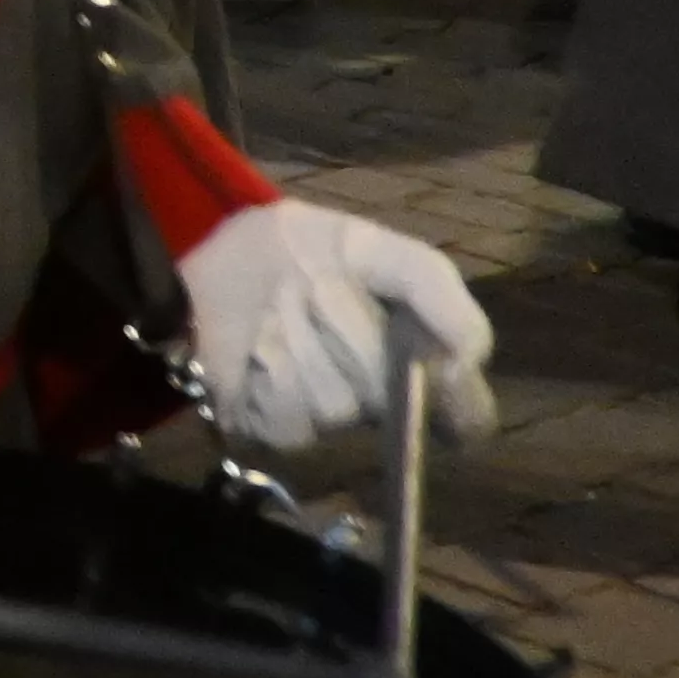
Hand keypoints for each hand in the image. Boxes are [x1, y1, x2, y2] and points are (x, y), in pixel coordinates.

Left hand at [177, 201, 498, 451]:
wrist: (211, 251)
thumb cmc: (297, 251)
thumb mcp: (370, 246)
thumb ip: (432, 286)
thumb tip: (467, 358)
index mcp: (414, 358)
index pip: (466, 412)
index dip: (462, 403)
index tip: (444, 370)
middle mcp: (377, 398)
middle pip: (390, 392)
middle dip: (351, 328)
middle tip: (317, 290)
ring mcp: (326, 420)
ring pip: (338, 403)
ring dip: (301, 342)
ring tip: (278, 312)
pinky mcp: (275, 431)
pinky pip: (292, 419)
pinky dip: (269, 372)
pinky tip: (253, 348)